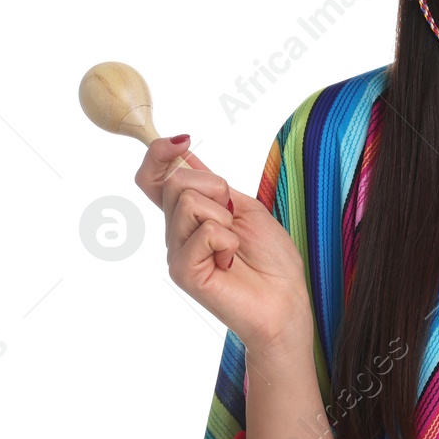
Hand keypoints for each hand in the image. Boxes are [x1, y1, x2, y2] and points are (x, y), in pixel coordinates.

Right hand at [134, 136, 314, 353]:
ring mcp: (176, 252)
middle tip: (233, 219)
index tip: (181, 139)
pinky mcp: (183, 271)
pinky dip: (228, 240)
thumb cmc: (270, 258)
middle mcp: (176, 232)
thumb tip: (181, 151)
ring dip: (224, 217)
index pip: (153, 178)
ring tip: (234, 244)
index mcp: (189, 215)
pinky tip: (231, 262)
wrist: (285, 298)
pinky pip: (204, 232)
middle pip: (175, 182)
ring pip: (188, 202)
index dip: (158, 154)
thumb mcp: (244, 207)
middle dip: (215, 188)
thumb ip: (212, 185)